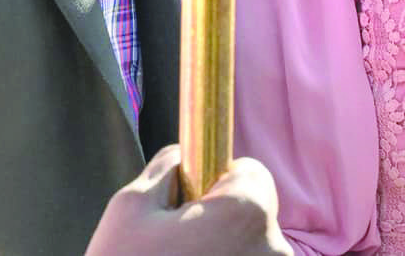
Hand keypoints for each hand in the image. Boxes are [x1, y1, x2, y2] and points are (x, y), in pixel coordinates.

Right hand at [82, 145, 295, 255]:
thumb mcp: (131, 204)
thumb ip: (167, 166)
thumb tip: (184, 157)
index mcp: (246, 212)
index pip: (251, 174)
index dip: (218, 183)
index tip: (191, 204)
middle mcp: (273, 248)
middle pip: (254, 213)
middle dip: (223, 220)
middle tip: (179, 243)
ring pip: (251, 247)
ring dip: (225, 251)